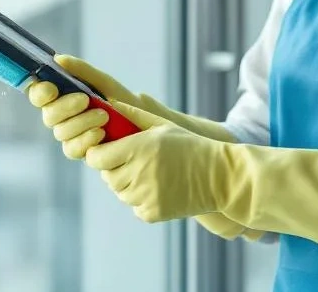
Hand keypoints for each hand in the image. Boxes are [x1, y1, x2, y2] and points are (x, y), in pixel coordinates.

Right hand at [27, 55, 137, 159]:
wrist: (155, 130)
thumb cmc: (131, 105)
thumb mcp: (109, 86)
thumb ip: (84, 73)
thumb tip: (59, 59)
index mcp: (67, 98)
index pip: (41, 95)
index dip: (39, 92)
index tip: (51, 88)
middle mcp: (67, 118)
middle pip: (48, 115)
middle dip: (63, 107)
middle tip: (85, 99)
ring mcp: (75, 137)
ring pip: (59, 133)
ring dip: (79, 123)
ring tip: (104, 116)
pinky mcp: (85, 154)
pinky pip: (72, 150)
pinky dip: (85, 140)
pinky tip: (101, 134)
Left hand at [84, 102, 229, 223]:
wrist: (220, 176)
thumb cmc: (191, 146)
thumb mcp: (164, 125)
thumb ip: (134, 115)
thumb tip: (109, 103)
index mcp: (138, 147)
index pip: (96, 157)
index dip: (98, 155)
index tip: (105, 152)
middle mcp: (138, 172)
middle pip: (107, 177)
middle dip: (115, 169)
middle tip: (135, 162)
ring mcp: (145, 195)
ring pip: (121, 193)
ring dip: (129, 185)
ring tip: (152, 174)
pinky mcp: (152, 213)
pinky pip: (135, 207)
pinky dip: (143, 200)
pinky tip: (161, 188)